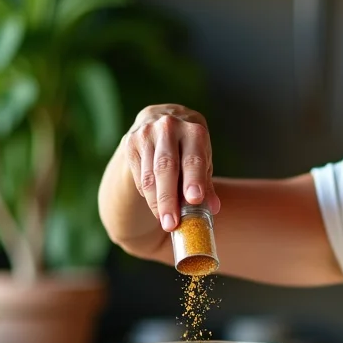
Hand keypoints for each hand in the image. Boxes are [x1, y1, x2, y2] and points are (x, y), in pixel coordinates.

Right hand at [123, 104, 221, 230]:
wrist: (160, 119)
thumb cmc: (188, 146)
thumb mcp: (202, 158)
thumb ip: (206, 183)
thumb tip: (213, 209)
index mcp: (194, 130)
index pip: (193, 158)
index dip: (194, 180)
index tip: (194, 200)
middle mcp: (169, 128)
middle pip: (166, 168)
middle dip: (169, 199)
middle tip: (171, 224)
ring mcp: (146, 134)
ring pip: (149, 175)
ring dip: (156, 202)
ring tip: (165, 221)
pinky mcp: (130, 143)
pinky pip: (139, 176)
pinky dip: (147, 194)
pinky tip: (155, 204)